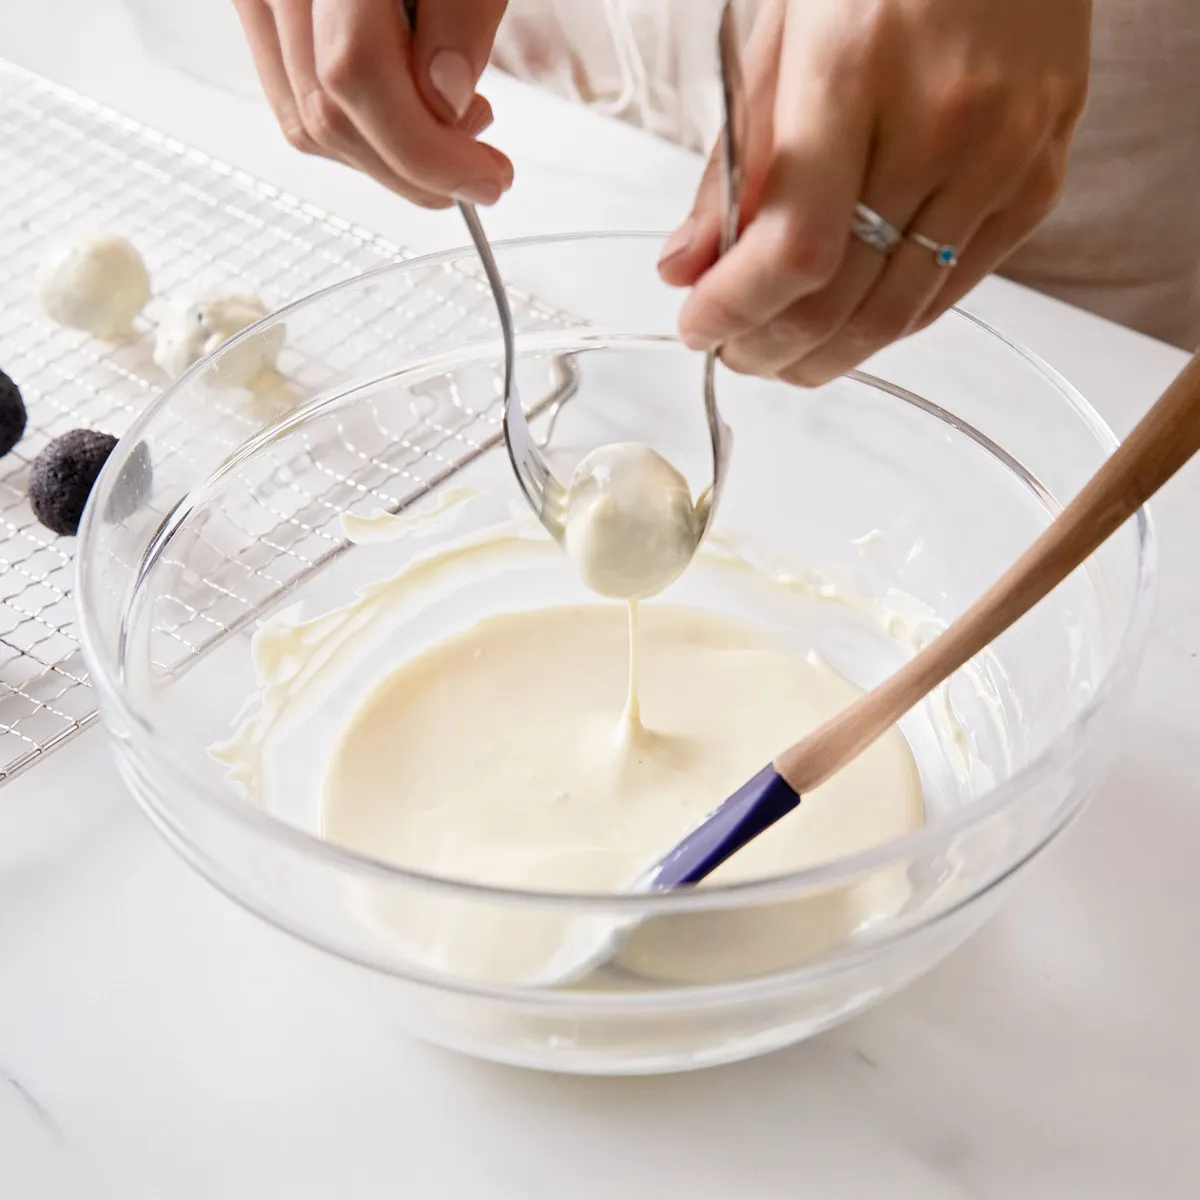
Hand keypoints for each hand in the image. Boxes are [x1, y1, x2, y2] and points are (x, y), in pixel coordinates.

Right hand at [233, 0, 512, 207]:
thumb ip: (462, 15)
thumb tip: (445, 103)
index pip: (356, 77)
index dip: (426, 150)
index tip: (488, 177)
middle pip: (327, 112)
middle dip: (412, 168)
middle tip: (480, 172)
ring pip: (304, 119)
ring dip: (386, 158)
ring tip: (454, 135)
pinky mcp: (261, 6)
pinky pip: (296, 95)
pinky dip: (358, 129)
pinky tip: (411, 113)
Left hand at [659, 0, 1090, 384]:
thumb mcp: (785, 35)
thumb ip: (735, 162)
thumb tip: (687, 266)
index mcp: (858, 68)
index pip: (795, 248)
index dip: (735, 310)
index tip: (698, 326)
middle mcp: (945, 121)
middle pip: (842, 299)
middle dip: (768, 348)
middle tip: (731, 348)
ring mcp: (1005, 157)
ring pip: (896, 314)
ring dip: (822, 355)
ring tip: (776, 350)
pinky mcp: (1040, 181)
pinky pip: (949, 292)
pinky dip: (883, 324)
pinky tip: (842, 323)